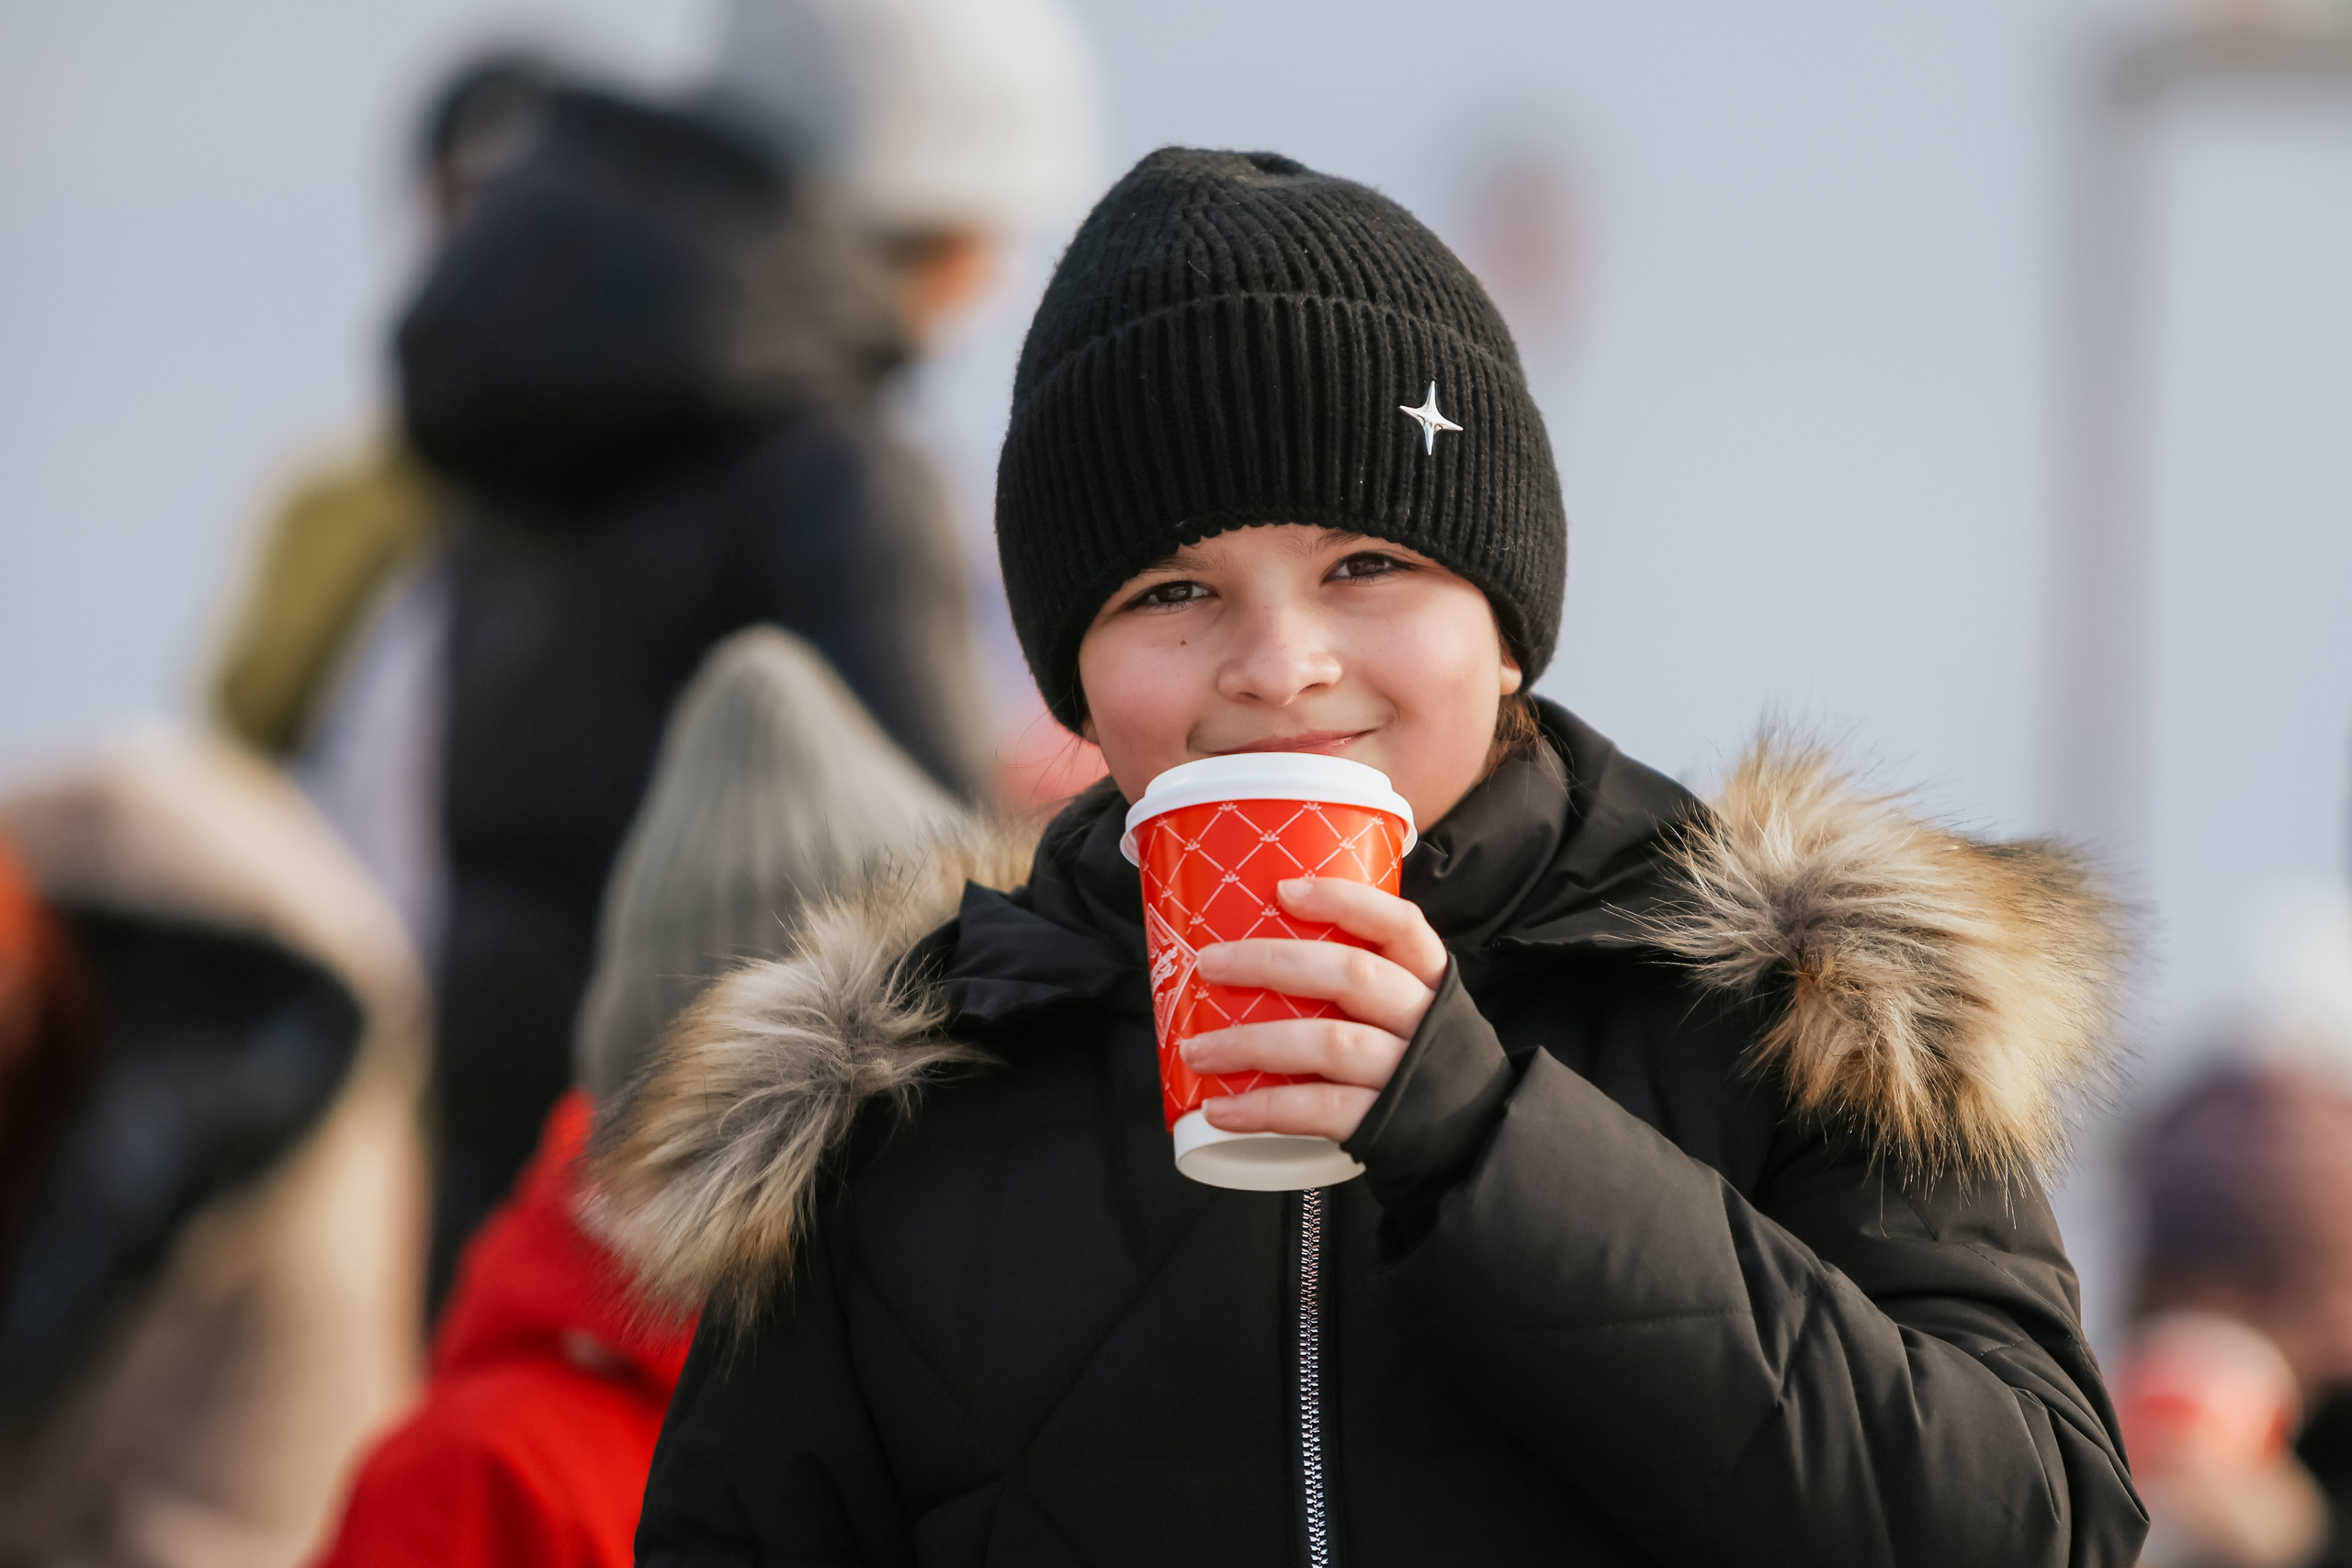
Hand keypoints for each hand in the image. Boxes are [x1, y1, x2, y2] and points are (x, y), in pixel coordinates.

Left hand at [1182, 877, 1447, 1143]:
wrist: (1468, 1147)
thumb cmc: (1418, 1066)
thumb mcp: (1410, 1012)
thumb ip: (1361, 982)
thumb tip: (1256, 951)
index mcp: (1430, 981)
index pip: (1399, 925)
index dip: (1344, 901)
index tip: (1283, 891)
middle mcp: (1424, 1021)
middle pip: (1351, 975)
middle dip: (1272, 963)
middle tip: (1209, 964)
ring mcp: (1408, 1073)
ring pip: (1328, 1043)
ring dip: (1251, 1044)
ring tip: (1197, 1050)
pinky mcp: (1388, 1124)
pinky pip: (1322, 1109)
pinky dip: (1265, 1109)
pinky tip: (1220, 1110)